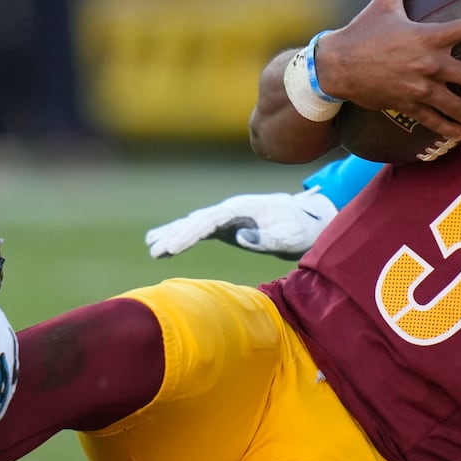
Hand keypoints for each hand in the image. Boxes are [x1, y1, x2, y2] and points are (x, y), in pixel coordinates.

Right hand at [144, 189, 337, 258]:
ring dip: (173, 234)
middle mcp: (231, 209)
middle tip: (155, 252)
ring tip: (152, 247)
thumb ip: (266, 238)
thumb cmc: (300, 230)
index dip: (190, 233)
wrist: (308, 221)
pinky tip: (163, 243)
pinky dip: (181, 235)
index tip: (173, 248)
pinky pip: (199, 230)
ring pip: (194, 223)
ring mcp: (227, 216)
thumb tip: (240, 237)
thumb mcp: (290, 237)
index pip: (210, 220)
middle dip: (175, 235)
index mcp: (243, 208)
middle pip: (197, 220)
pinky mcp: (227, 226)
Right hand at [314, 0, 460, 144]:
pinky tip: (460, 134)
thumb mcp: (382, 1)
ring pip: (458, 106)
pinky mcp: (408, 105)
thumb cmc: (360, 32)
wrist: (336, 66)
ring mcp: (420, 89)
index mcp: (428, 36)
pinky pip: (434, 122)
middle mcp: (429, 64)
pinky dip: (449, 130)